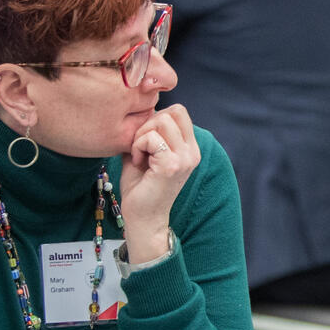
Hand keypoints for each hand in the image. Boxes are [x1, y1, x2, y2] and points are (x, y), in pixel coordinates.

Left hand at [119, 105, 199, 261]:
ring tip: (139, 155)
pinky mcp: (171, 165)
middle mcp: (192, 152)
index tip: (146, 141)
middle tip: (140, 147)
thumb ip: (148, 132)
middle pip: (173, 111)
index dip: (157, 118)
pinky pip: (151, 138)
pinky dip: (138, 147)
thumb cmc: (141, 188)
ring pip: (162, 121)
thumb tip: (142, 110)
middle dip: (149, 124)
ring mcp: (184, 159)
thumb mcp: (146, 153)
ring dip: (142, 135)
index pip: (179, 111)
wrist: (142, 219)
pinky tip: (137, 163)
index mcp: (189, 148)